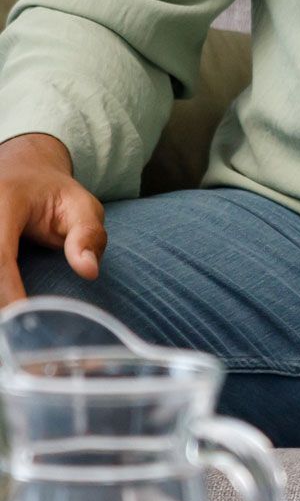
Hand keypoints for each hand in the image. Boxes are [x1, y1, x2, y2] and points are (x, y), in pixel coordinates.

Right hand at [0, 133, 105, 305]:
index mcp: (5, 199)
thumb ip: (88, 235)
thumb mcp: (82, 206)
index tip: (21, 315)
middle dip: (0, 298)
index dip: (7, 288)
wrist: (22, 173)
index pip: (0, 254)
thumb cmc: (54, 195)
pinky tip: (7, 304)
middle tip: (15, 328)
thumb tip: (89, 271)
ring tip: (12, 321)